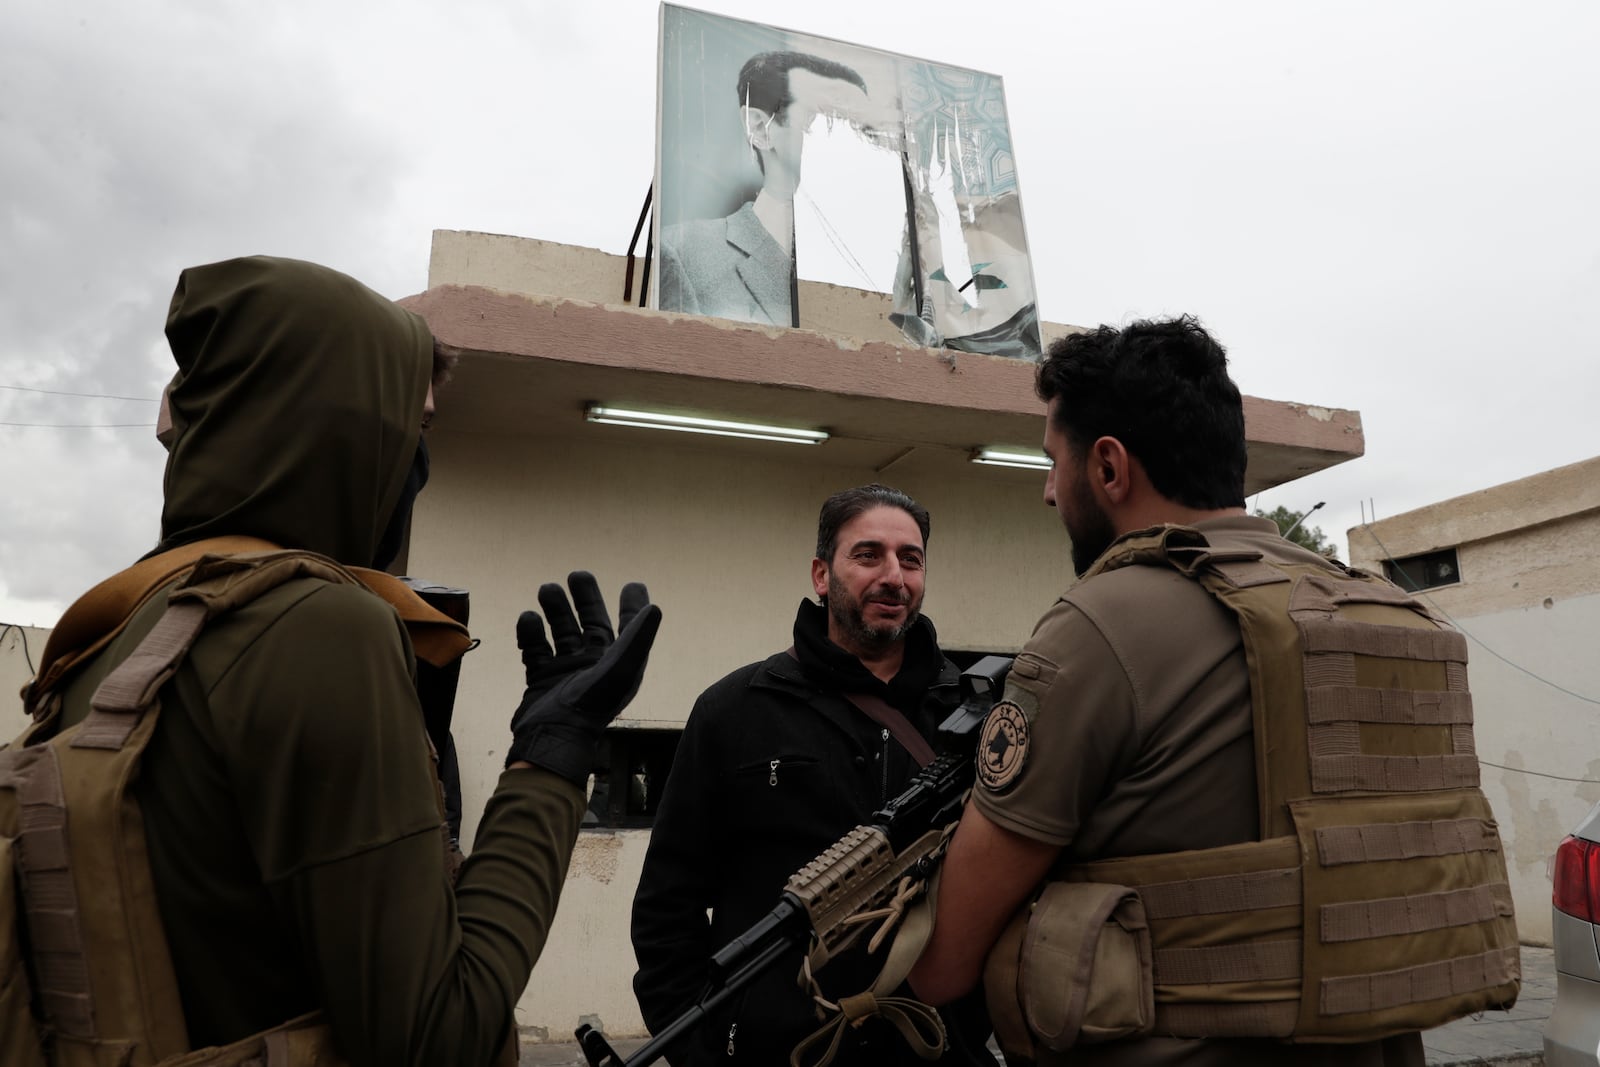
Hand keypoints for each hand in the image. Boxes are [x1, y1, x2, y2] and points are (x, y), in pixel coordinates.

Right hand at [507, 572, 661, 783]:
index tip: (633, 585)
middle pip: (592, 624)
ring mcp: (567, 672)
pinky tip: (528, 618)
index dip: (633, 607)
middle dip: (586, 599)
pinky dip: (531, 632)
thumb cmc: (593, 704)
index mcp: (619, 664)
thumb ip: (637, 637)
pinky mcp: (541, 679)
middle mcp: (595, 666)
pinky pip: (536, 649)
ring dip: (556, 610)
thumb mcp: (621, 668)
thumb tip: (655, 607)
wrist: (552, 736)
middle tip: (578, 575)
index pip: (629, 629)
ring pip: (562, 632)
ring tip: (547, 589)